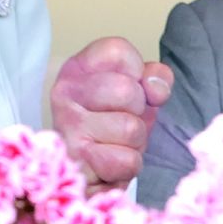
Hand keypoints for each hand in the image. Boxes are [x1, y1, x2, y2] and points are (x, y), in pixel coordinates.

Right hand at [51, 37, 173, 192]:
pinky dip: (127, 166)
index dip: (138, 71)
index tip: (131, 87)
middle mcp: (66, 92)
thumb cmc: (113, 127)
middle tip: (121, 121)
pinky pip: (126, 160)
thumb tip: (156, 88)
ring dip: (134, 143)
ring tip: (115, 143)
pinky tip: (108, 163)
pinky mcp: (76, 159)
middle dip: (138, 112)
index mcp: (78, 68)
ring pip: (130, 128)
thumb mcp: (138, 94)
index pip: (118, 50)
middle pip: (127, 90)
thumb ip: (154, 78)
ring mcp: (68, 126)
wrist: (88, 173)